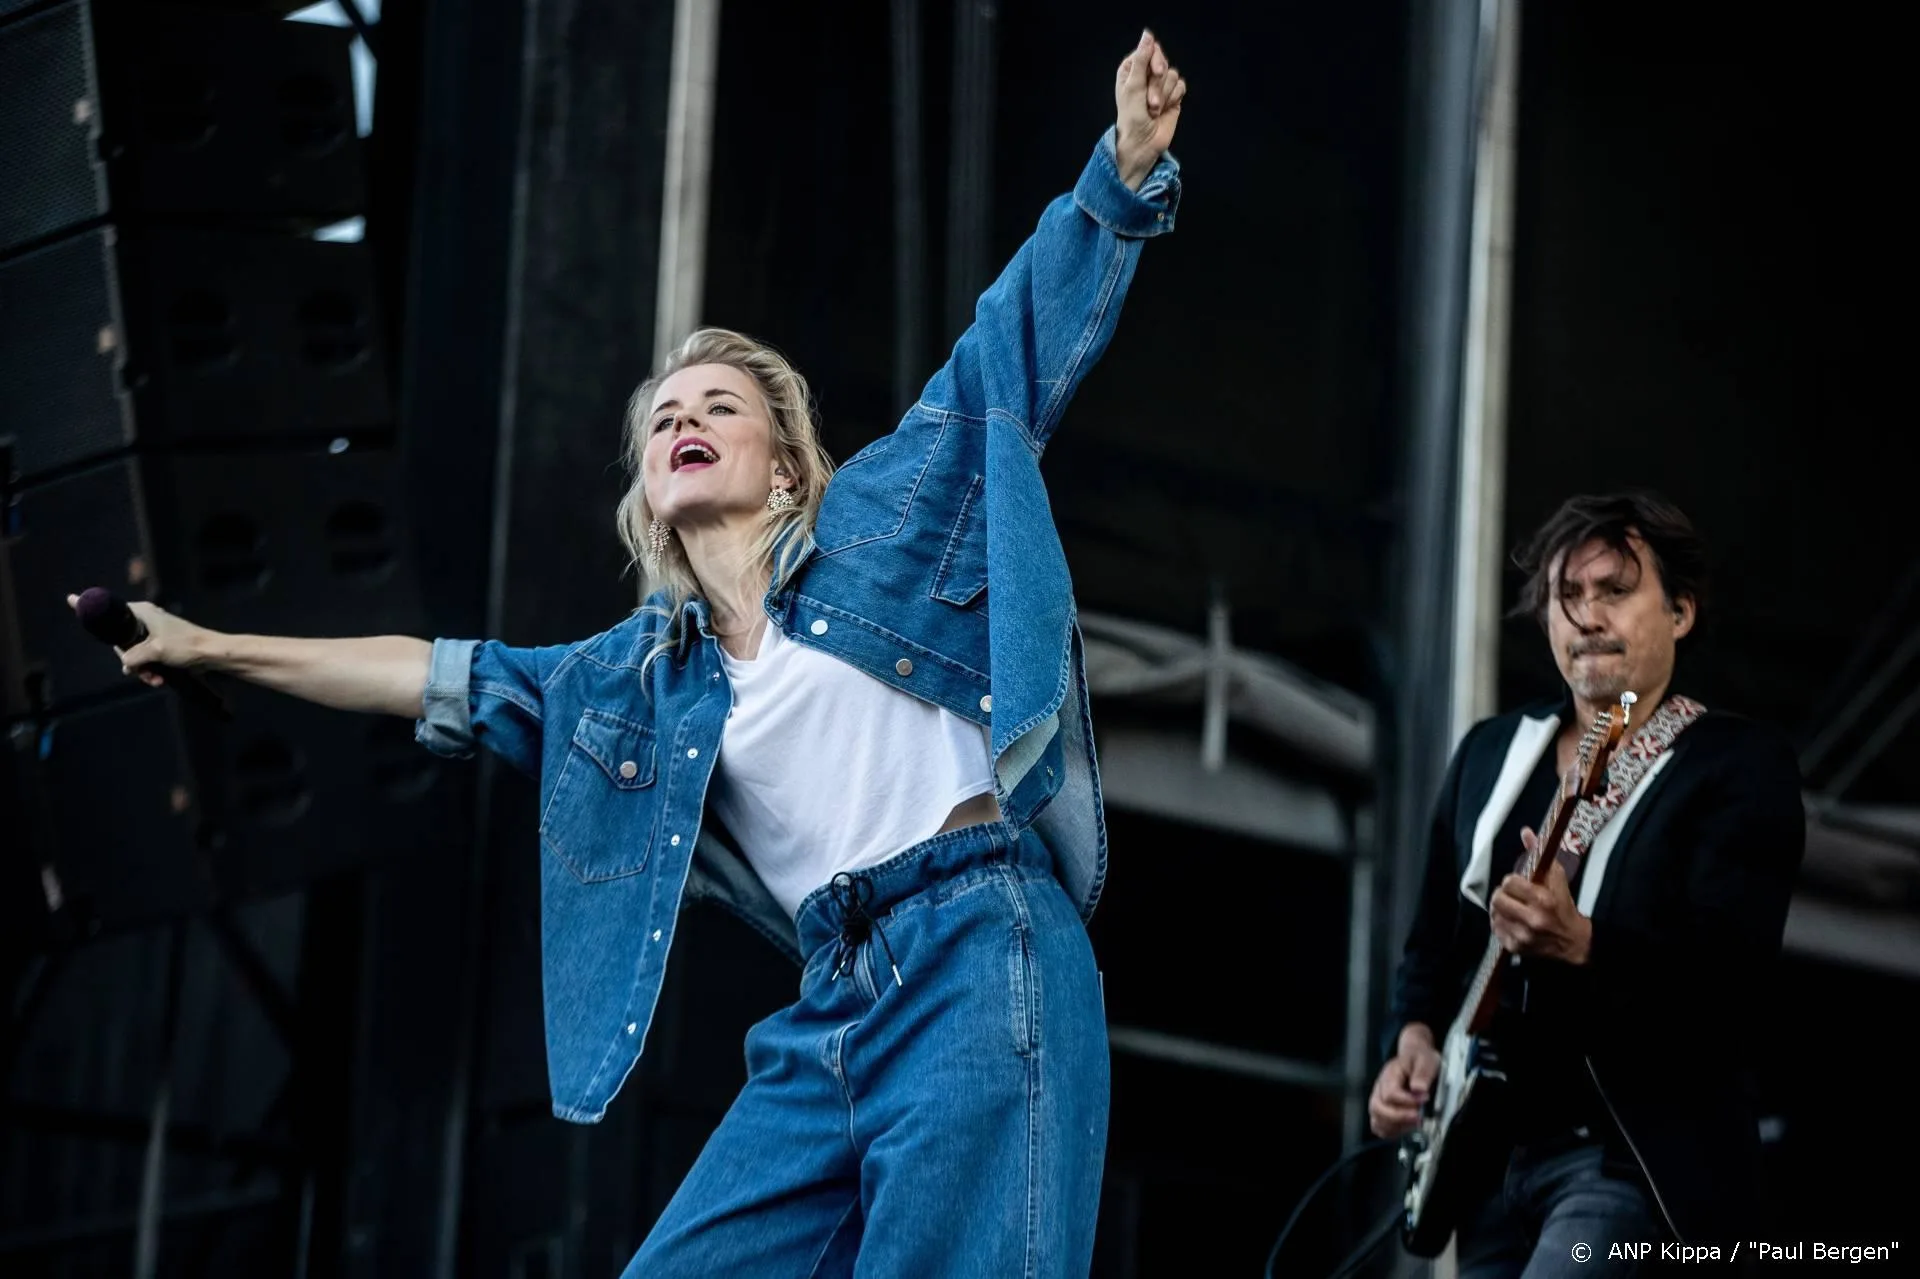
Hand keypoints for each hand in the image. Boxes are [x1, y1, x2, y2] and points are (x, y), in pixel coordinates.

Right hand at [65, 594, 208, 686]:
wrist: (213, 655)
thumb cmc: (186, 646)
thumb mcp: (155, 651)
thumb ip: (133, 656)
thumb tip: (125, 663)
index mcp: (142, 612)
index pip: (110, 611)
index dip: (92, 610)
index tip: (71, 599)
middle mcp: (146, 619)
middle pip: (122, 642)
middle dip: (130, 660)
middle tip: (140, 670)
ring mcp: (154, 633)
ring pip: (135, 654)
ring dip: (143, 670)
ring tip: (155, 679)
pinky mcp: (163, 646)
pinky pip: (148, 660)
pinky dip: (152, 671)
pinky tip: (159, 681)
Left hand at [1114, 29, 1186, 189]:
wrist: (1143, 143)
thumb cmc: (1131, 117)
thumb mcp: (1133, 86)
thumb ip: (1142, 59)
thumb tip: (1148, 35)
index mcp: (1132, 70)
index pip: (1149, 50)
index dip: (1155, 60)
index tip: (1156, 71)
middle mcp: (1146, 75)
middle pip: (1163, 62)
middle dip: (1158, 84)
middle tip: (1151, 102)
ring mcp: (1160, 86)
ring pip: (1173, 75)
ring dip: (1164, 95)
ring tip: (1153, 110)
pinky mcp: (1172, 96)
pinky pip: (1181, 86)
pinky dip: (1173, 99)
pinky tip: (1164, 110)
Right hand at [1368, 1024, 1440, 1138]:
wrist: (1415, 1056)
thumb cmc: (1419, 1059)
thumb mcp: (1426, 1060)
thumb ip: (1422, 1073)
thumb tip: (1419, 1089)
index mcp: (1389, 1074)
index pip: (1391, 1093)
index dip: (1408, 1100)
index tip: (1425, 1099)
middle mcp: (1380, 1088)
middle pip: (1378, 1108)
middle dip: (1399, 1117)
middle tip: (1419, 1117)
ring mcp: (1379, 1100)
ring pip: (1377, 1119)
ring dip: (1396, 1126)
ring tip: (1414, 1124)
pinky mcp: (1383, 1110)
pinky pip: (1378, 1126)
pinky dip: (1390, 1131)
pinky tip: (1405, 1128)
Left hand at [1489, 828, 1593, 963]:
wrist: (1573, 942)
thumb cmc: (1564, 906)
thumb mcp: (1557, 878)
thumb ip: (1539, 854)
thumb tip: (1525, 832)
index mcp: (1543, 900)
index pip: (1509, 882)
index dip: (1512, 881)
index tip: (1518, 883)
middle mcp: (1532, 919)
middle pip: (1497, 899)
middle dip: (1502, 894)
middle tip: (1510, 895)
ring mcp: (1523, 936)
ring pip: (1494, 914)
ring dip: (1500, 908)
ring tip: (1511, 907)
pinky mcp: (1516, 947)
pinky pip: (1495, 929)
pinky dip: (1500, 922)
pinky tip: (1511, 920)